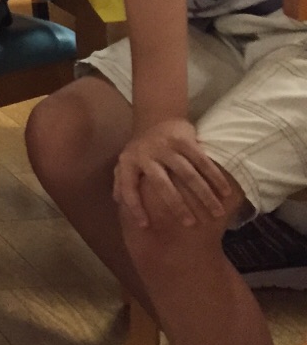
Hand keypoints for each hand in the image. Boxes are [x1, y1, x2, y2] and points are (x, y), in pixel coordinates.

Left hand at [113, 118, 231, 228]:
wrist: (156, 118)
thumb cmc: (141, 149)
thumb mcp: (125, 162)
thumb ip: (121, 181)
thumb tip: (118, 203)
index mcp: (128, 162)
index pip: (128, 188)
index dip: (134, 207)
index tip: (145, 226)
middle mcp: (146, 154)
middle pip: (162, 184)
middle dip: (177, 205)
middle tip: (190, 224)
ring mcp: (166, 146)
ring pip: (187, 174)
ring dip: (204, 195)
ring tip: (216, 213)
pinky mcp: (184, 140)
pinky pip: (202, 161)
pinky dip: (215, 177)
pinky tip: (225, 192)